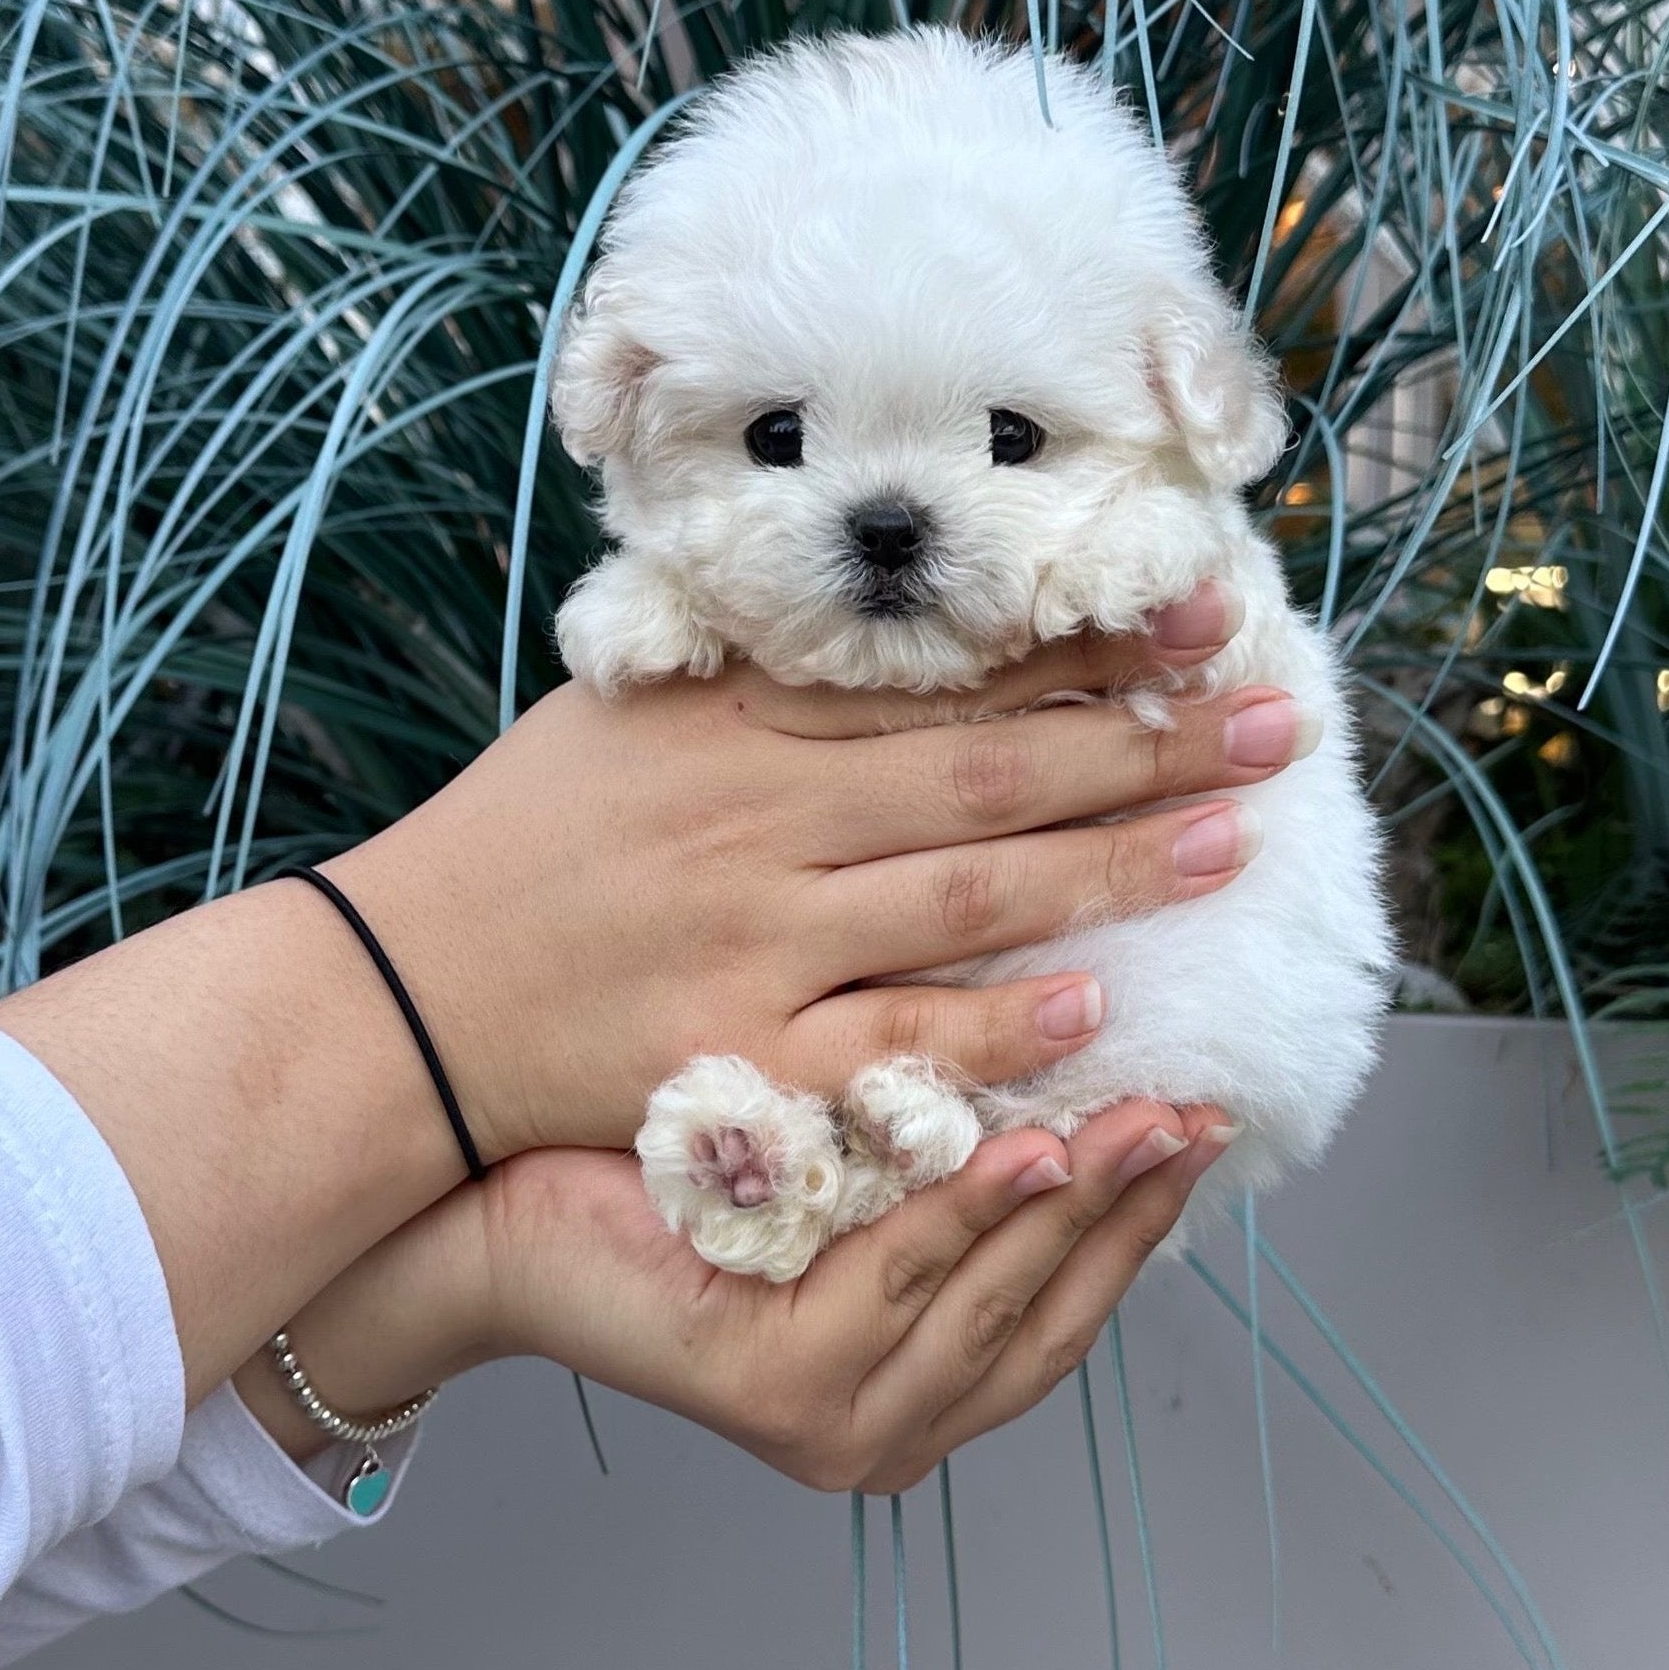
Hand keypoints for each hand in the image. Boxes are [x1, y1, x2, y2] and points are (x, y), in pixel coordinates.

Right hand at [0, 577, 1301, 1407]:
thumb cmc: (514, 846)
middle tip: (1277, 721)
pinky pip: (888, 1044)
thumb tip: (885, 614)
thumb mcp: (623, 709)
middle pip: (991, 770)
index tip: (1204, 613)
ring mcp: (755, 938)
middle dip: (1148, 743)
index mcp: (741, 717)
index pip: (948, 672)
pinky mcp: (737, 1056)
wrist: (391, 998)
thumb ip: (753, 667)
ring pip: (967, 893)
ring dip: (1113, 864)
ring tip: (1235, 838)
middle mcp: (761, 815)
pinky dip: (992, 1030)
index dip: (1088, 646)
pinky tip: (1093, 1011)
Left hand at [241, 1102, 1230, 1492]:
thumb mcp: (838, 1159)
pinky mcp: (773, 1389)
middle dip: (1133, 1213)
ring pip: (989, 1305)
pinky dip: (969, 1216)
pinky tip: (1026, 1143)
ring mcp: (833, 1424)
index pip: (1066, 1311)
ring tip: (1145, 1117)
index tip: (1208, 1124)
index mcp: (919, 1387)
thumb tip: (1081, 1039)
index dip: (1143, 1224)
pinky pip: (897, 1284)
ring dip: (1076, 1212)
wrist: (486, 1208)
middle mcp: (889, 1429)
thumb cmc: (658, 1172)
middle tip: (1201, 1111)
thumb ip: (943, 1149)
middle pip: (1048, 1318)